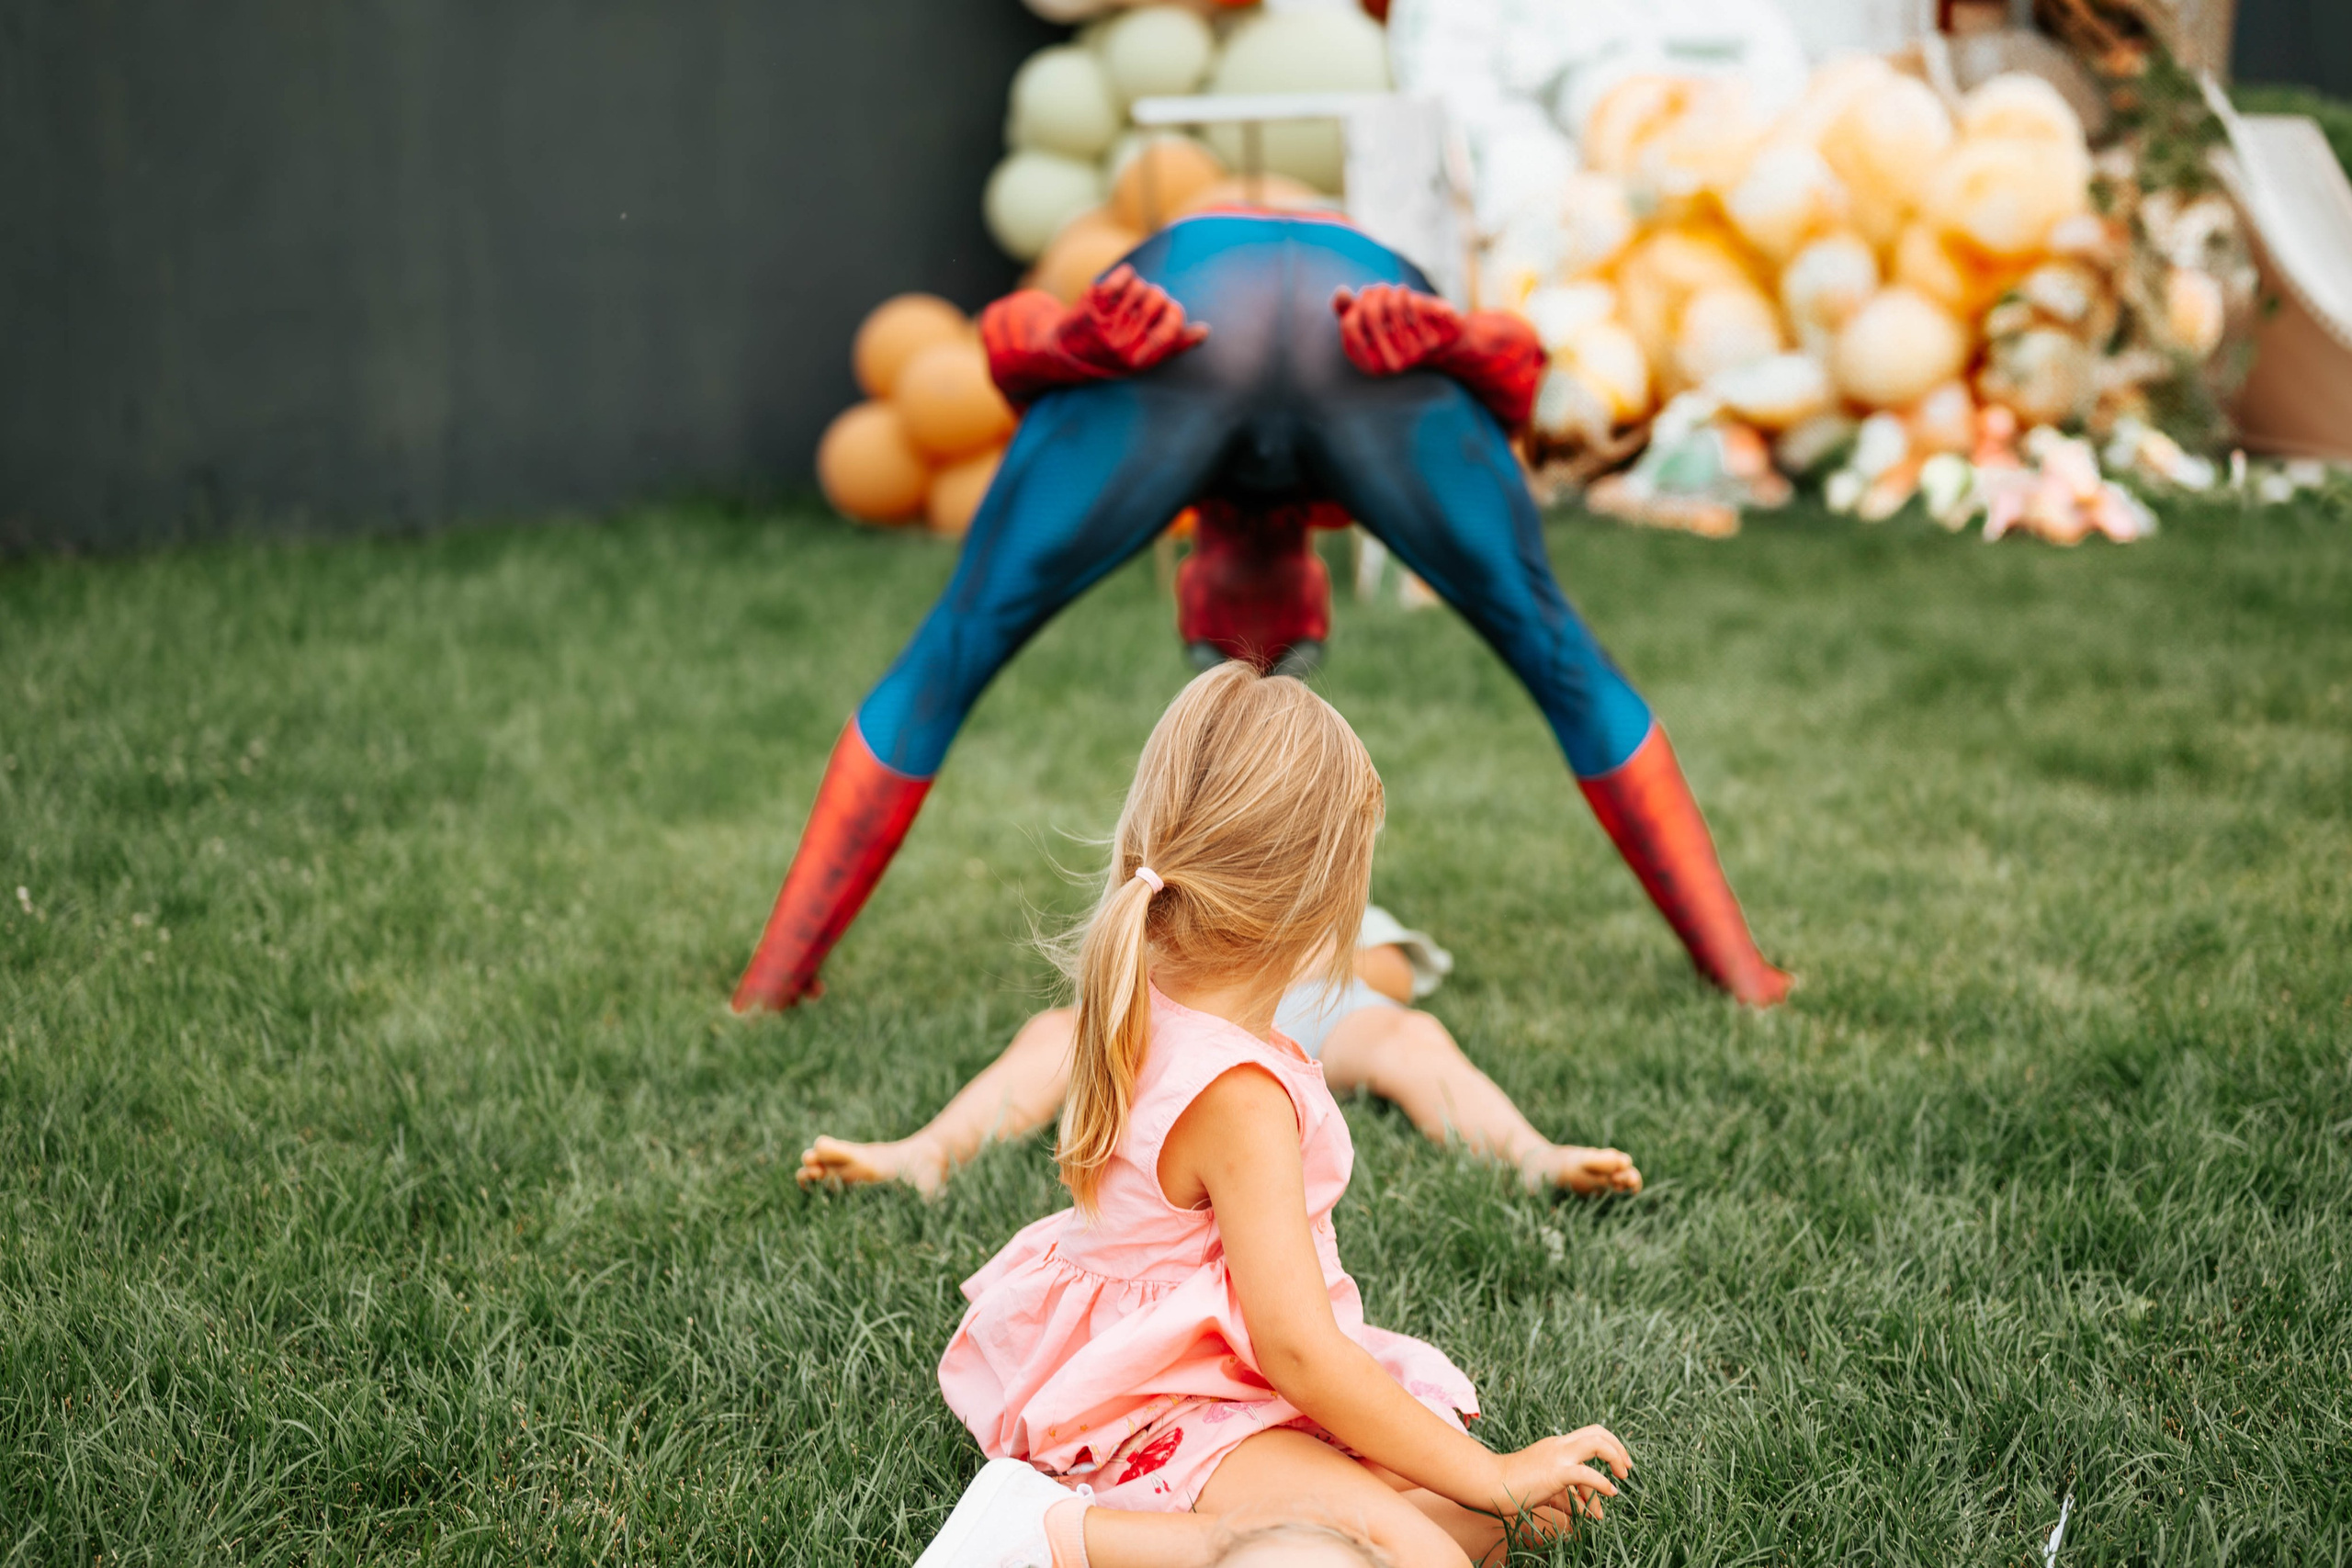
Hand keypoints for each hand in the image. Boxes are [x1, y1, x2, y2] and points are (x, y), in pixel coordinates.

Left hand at [1072, 264, 1208, 371]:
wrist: (1062, 354)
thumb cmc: (1110, 356)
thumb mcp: (1142, 359)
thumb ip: (1173, 346)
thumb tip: (1204, 331)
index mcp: (1137, 359)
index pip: (1171, 328)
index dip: (1175, 314)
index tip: (1170, 309)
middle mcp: (1121, 343)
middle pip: (1157, 300)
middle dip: (1155, 297)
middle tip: (1145, 302)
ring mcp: (1105, 323)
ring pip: (1140, 286)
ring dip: (1138, 287)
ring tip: (1129, 297)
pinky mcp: (1091, 304)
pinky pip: (1122, 277)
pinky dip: (1125, 274)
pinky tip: (1123, 279)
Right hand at [1332, 283, 1464, 375]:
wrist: (1443, 341)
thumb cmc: (1401, 330)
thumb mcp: (1372, 321)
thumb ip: (1349, 310)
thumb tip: (1342, 294)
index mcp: (1370, 364)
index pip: (1350, 326)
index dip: (1353, 307)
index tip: (1362, 299)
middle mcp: (1391, 364)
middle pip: (1372, 315)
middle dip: (1376, 296)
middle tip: (1383, 289)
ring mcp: (1413, 355)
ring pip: (1394, 308)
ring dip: (1396, 296)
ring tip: (1400, 292)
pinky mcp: (1433, 342)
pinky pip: (1416, 309)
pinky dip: (1413, 300)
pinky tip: (1415, 299)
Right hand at [1483, 1425, 1631, 1522]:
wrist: (1490, 1483)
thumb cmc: (1514, 1487)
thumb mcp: (1549, 1491)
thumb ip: (1573, 1500)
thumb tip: (1596, 1514)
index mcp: (1557, 1445)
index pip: (1589, 1437)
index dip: (1609, 1447)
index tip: (1618, 1467)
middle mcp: (1559, 1445)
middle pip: (1598, 1431)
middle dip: (1618, 1447)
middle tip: (1627, 1466)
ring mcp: (1557, 1456)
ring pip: (1596, 1443)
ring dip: (1615, 1456)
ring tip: (1622, 1476)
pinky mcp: (1555, 1472)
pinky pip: (1586, 1473)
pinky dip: (1602, 1482)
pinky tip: (1610, 1492)